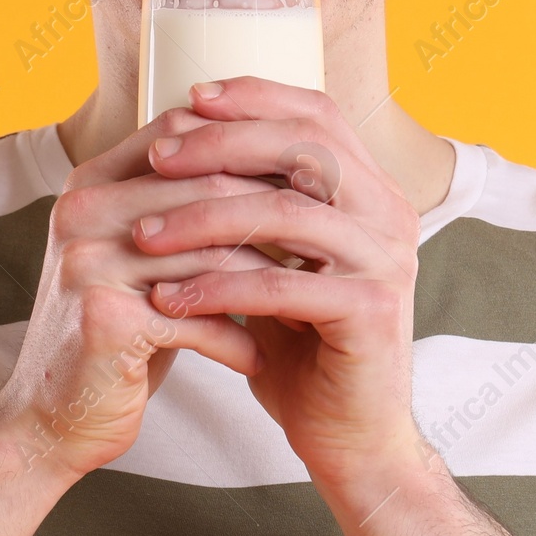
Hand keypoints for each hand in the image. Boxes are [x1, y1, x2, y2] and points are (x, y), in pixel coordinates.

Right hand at [0, 107, 283, 480]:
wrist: (52, 417)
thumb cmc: (120, 328)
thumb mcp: (146, 255)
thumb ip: (186, 204)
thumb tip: (281, 158)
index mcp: (91, 182)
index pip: (186, 134)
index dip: (250, 153)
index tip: (303, 185)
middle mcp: (82, 209)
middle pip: (209, 186)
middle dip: (274, 216)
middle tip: (323, 242)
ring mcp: (88, 260)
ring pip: (212, 250)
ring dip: (265, 282)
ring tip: (302, 303)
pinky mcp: (105, 317)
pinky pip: (198, 315)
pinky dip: (236, 340)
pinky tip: (256, 359)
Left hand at [135, 77, 426, 511]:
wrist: (353, 437)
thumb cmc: (307, 348)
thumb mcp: (282, 262)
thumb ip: (258, 206)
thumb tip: (184, 140)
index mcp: (373, 190)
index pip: (318, 114)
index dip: (255, 97)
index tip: (188, 99)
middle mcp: (390, 213)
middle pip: (305, 145)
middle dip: (222, 143)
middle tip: (158, 158)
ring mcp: (385, 260)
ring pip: (286, 211)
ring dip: (205, 217)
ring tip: (145, 234)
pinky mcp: (370, 311)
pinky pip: (282, 286)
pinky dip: (218, 287)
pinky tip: (170, 297)